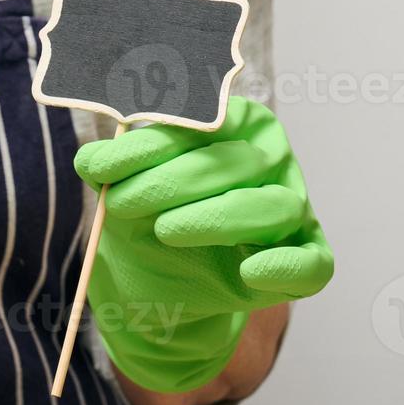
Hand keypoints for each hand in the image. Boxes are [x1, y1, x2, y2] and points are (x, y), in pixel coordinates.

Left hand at [74, 97, 332, 393]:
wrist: (159, 281)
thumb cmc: (148, 220)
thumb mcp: (122, 191)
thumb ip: (112, 170)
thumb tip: (91, 159)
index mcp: (235, 124)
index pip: (201, 123)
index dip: (149, 144)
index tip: (99, 169)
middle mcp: (271, 157)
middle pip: (235, 162)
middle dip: (171, 182)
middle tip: (122, 204)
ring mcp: (294, 206)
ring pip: (273, 206)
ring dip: (216, 218)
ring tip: (166, 231)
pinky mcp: (303, 255)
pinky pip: (312, 262)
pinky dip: (284, 267)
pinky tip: (249, 272)